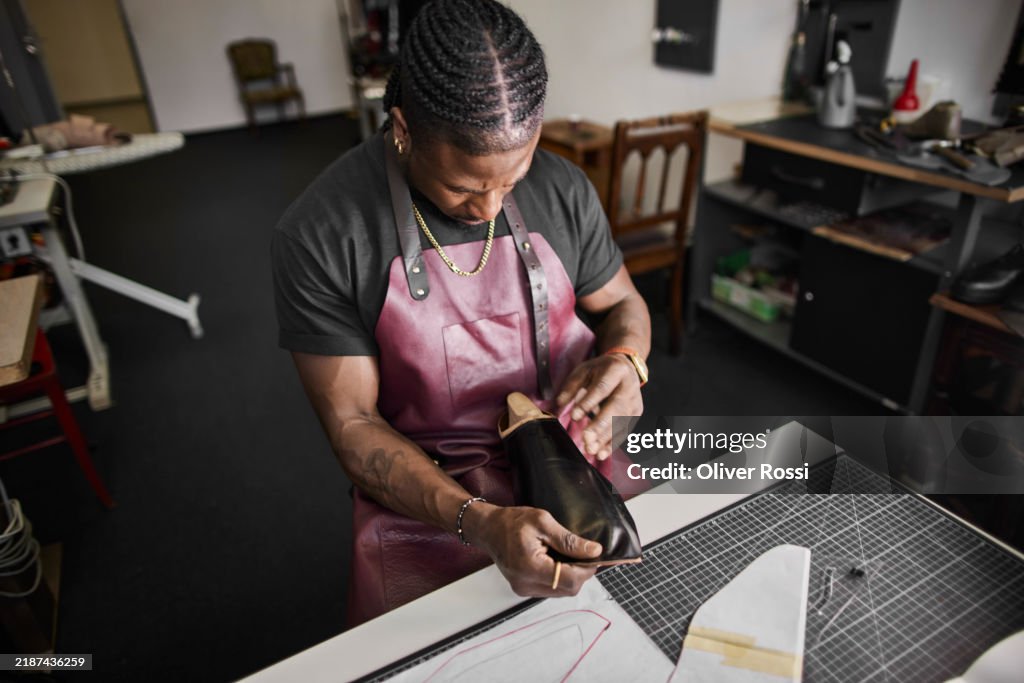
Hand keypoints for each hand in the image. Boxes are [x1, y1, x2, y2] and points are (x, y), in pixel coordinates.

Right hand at [466, 504, 602, 596]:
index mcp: (530, 567)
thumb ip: (569, 540)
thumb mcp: (543, 522)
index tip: (593, 555)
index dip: (587, 569)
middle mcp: (526, 584)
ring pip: (561, 591)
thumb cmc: (512, 522)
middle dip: (580, 573)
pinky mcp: (524, 590)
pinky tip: (556, 561)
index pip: (570, 580)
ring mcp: (524, 590)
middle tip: (582, 553)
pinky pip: (551, 589)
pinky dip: (559, 578)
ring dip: (571, 576)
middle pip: (568, 589)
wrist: (488, 529)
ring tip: (567, 555)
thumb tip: (594, 551)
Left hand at [556, 354, 642, 460]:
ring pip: (621, 423)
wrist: (626, 368)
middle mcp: (629, 387)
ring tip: (591, 449)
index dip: (589, 403)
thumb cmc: (602, 370)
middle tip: (586, 438)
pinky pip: (624, 431)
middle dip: (600, 425)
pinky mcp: (635, 414)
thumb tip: (559, 405)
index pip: (602, 388)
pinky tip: (601, 453)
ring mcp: (634, 402)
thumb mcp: (584, 370)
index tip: (575, 416)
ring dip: (605, 438)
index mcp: (615, 371)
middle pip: (616, 408)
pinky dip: (612, 444)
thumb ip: (571, 387)